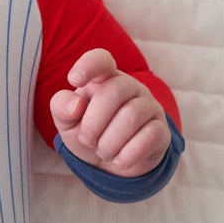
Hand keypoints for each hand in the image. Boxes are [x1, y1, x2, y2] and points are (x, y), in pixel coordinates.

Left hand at [49, 48, 169, 176]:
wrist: (112, 163)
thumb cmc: (89, 133)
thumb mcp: (67, 122)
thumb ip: (62, 108)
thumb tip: (75, 105)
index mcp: (104, 79)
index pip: (102, 59)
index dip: (88, 65)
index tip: (73, 79)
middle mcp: (130, 87)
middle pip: (114, 91)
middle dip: (93, 122)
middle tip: (87, 140)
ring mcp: (149, 106)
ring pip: (131, 115)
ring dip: (109, 142)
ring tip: (103, 152)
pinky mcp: (161, 130)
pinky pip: (149, 137)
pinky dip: (127, 155)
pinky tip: (119, 160)